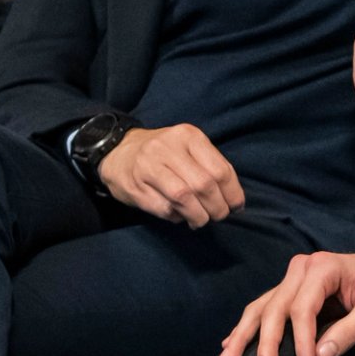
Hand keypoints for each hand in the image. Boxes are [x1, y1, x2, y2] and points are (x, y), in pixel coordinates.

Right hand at [97, 124, 244, 227]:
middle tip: (218, 216)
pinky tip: (179, 214)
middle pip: (203, 185)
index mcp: (188, 136)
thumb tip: (234, 200)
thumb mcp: (188, 148)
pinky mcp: (135, 186)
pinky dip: (177, 217)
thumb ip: (210, 166)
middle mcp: (167, 148)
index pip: (220, 169)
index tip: (236, 207)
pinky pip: (164, 208)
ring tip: (200, 220)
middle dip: (217, 208)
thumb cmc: (163, 153)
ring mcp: (148, 166)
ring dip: (198, 216)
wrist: (118, 151)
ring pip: (184, 198)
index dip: (232, 193)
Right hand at [219, 251, 354, 355]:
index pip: (302, 307)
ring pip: (261, 307)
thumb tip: (321, 355)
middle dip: (266, 343)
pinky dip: (248, 327)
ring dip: (244, 335)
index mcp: (322, 268)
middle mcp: (301, 268)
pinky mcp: (290, 289)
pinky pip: (264, 307)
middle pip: (275, 307)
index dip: (300, 341)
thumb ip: (351, 331)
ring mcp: (292, 277)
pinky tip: (230, 343)